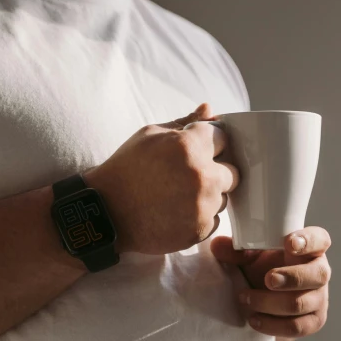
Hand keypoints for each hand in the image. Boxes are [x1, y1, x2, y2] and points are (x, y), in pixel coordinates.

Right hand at [85, 104, 237, 254]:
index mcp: (190, 147)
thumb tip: (209, 110)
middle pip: (233, 172)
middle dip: (216, 172)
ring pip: (223, 198)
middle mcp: (202, 177)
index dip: (210, 144)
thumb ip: (185, 123)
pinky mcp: (200, 230)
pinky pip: (214, 220)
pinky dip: (200, 217)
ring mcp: (203, 206)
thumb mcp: (150, 136)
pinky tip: (176, 212)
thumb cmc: (126, 170)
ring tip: (177, 196)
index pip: (223, 138)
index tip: (197, 151)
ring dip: (208, 196)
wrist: (106, 213)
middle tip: (188, 177)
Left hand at [211, 227, 331, 340]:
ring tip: (245, 298)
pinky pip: (297, 327)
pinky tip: (254, 320)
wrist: (269, 305)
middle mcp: (319, 272)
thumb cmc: (264, 270)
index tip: (290, 243)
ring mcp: (319, 298)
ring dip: (269, 303)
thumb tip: (217, 245)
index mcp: (309, 249)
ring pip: (300, 303)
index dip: (309, 241)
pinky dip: (272, 325)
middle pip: (318, 274)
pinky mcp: (314, 321)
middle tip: (268, 279)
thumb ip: (235, 250)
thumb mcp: (250, 258)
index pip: (320, 239)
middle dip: (291, 277)